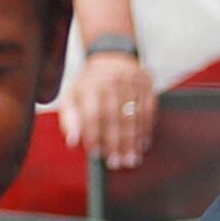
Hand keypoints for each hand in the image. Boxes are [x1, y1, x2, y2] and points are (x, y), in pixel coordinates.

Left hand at [61, 49, 160, 173]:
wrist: (111, 57)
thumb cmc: (90, 84)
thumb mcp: (73, 96)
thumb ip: (70, 118)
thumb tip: (72, 141)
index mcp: (90, 85)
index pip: (92, 114)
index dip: (94, 136)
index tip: (96, 154)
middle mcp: (112, 81)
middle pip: (115, 117)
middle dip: (117, 143)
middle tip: (118, 163)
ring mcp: (132, 81)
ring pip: (133, 116)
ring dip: (133, 141)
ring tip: (132, 159)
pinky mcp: (147, 83)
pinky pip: (149, 109)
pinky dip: (146, 129)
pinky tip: (143, 144)